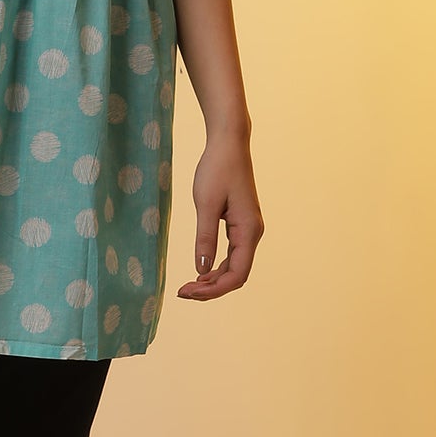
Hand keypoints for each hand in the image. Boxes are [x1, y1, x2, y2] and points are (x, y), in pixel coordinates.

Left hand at [176, 132, 263, 299]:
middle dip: (211, 288)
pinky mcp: (240, 224)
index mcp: (248, 231)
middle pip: (236, 275)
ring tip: (189, 285)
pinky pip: (232, 254)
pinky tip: (200, 270)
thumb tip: (202, 270)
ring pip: (234, 266)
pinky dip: (216, 266)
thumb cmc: (217, 169)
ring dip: (213, 279)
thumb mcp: (206, 204)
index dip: (214, 290)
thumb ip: (205, 238)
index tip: (188, 292)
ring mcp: (248, 230)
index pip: (237, 275)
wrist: (228, 144)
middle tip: (182, 292)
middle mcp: (253, 234)